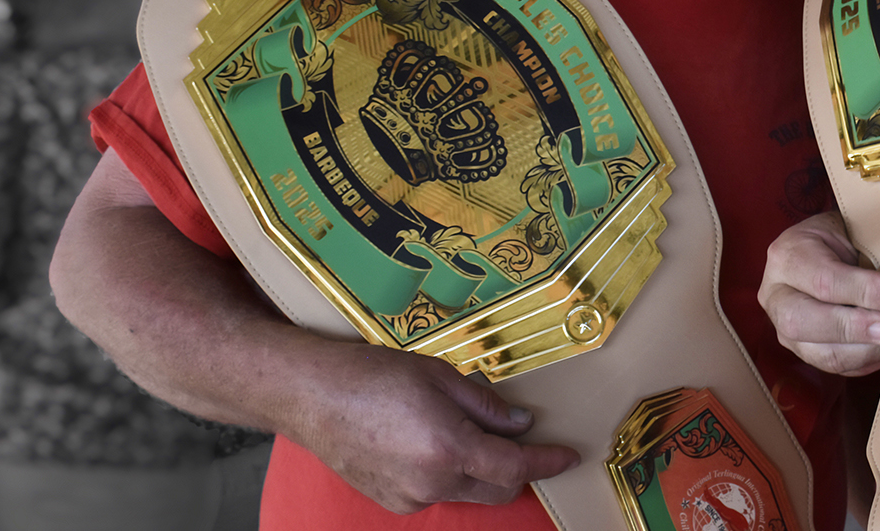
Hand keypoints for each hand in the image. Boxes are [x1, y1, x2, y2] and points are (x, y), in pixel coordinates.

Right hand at [286, 338, 580, 512]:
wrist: (311, 397)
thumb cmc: (372, 376)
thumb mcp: (439, 376)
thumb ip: (486, 405)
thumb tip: (521, 424)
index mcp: (449, 448)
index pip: (515, 467)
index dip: (547, 462)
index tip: (568, 455)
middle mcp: (432, 482)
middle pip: (498, 489)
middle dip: (518, 469)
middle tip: (523, 440)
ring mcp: (410, 497)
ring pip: (467, 493)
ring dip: (482, 472)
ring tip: (469, 433)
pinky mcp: (392, 501)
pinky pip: (438, 493)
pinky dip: (450, 476)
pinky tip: (433, 444)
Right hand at [759, 211, 879, 376]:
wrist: (828, 248)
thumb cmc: (845, 236)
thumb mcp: (854, 230)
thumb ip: (874, 253)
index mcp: (788, 255)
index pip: (823, 280)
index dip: (865, 292)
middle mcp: (776, 295)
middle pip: (804, 322)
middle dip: (854, 328)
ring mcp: (783, 327)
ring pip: (817, 352)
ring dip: (862, 352)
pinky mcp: (802, 350)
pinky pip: (833, 366)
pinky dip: (864, 361)